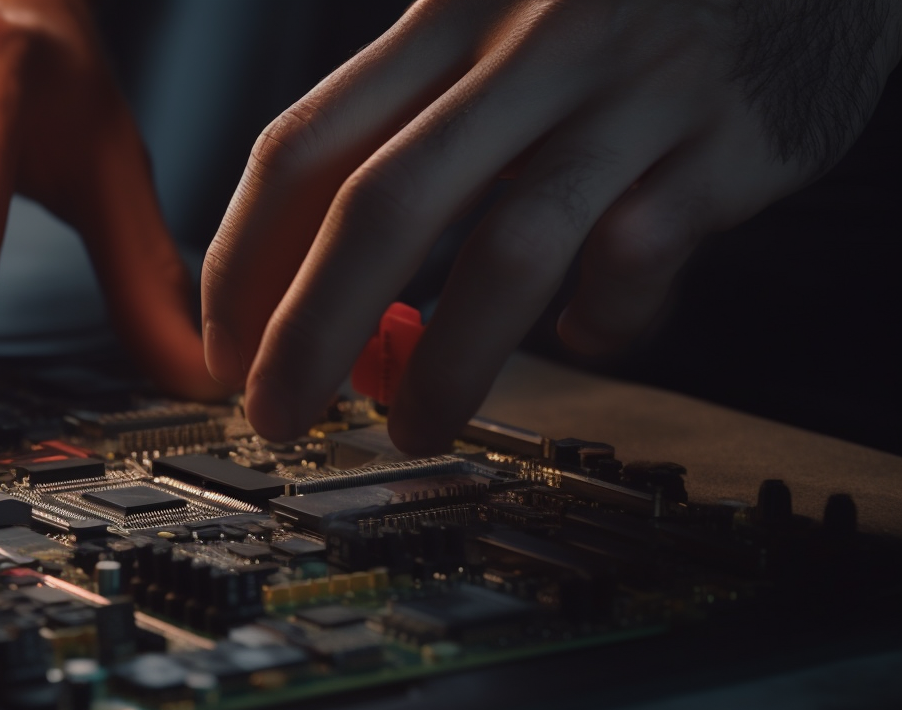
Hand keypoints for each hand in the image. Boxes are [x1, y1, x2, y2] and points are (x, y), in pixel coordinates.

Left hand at [203, 0, 901, 453]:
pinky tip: (587, 334)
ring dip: (446, 364)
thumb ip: (418, 124)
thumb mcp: (502, 19)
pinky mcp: (724, 144)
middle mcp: (527, 47)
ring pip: (508, 249)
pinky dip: (603, 321)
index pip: (304, 145)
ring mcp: (628, 95)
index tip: (224, 342)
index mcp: (448, 16)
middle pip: (380, 205)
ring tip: (413, 427)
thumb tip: (320, 271)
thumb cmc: (622, 2)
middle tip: (274, 412)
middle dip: (310, 330)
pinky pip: (638, 259)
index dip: (245, 259)